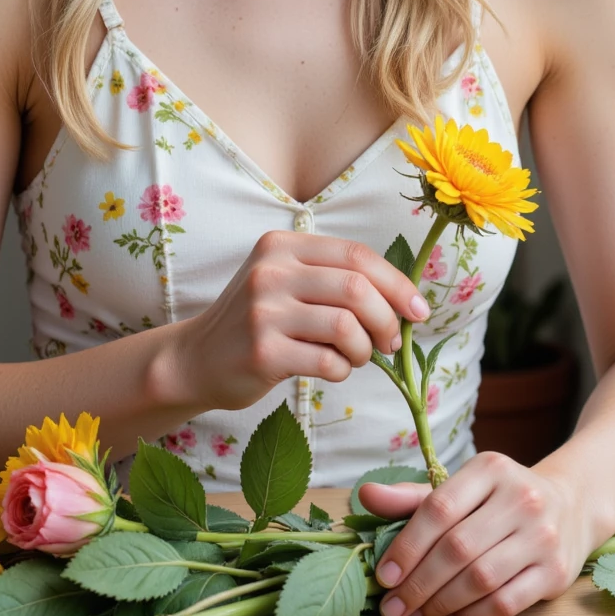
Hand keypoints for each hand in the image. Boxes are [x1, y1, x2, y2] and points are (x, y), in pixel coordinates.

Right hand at [181, 233, 430, 412]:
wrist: (196, 359)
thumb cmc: (257, 321)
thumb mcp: (285, 282)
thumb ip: (333, 280)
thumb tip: (404, 300)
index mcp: (282, 245)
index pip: (356, 255)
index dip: (397, 283)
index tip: (418, 311)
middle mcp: (271, 271)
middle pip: (357, 288)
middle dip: (387, 320)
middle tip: (390, 343)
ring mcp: (264, 310)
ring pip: (346, 325)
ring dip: (364, 349)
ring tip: (356, 357)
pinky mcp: (262, 351)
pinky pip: (327, 361)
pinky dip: (342, 370)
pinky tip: (332, 370)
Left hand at [358, 451, 587, 615]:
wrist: (570, 507)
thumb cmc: (499, 500)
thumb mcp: (462, 487)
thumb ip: (413, 498)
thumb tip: (365, 496)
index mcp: (490, 468)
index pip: (438, 508)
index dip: (406, 546)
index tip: (383, 576)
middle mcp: (521, 498)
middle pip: (457, 548)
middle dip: (418, 583)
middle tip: (392, 607)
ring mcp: (543, 536)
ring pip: (480, 579)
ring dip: (440, 604)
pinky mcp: (556, 573)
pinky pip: (505, 603)